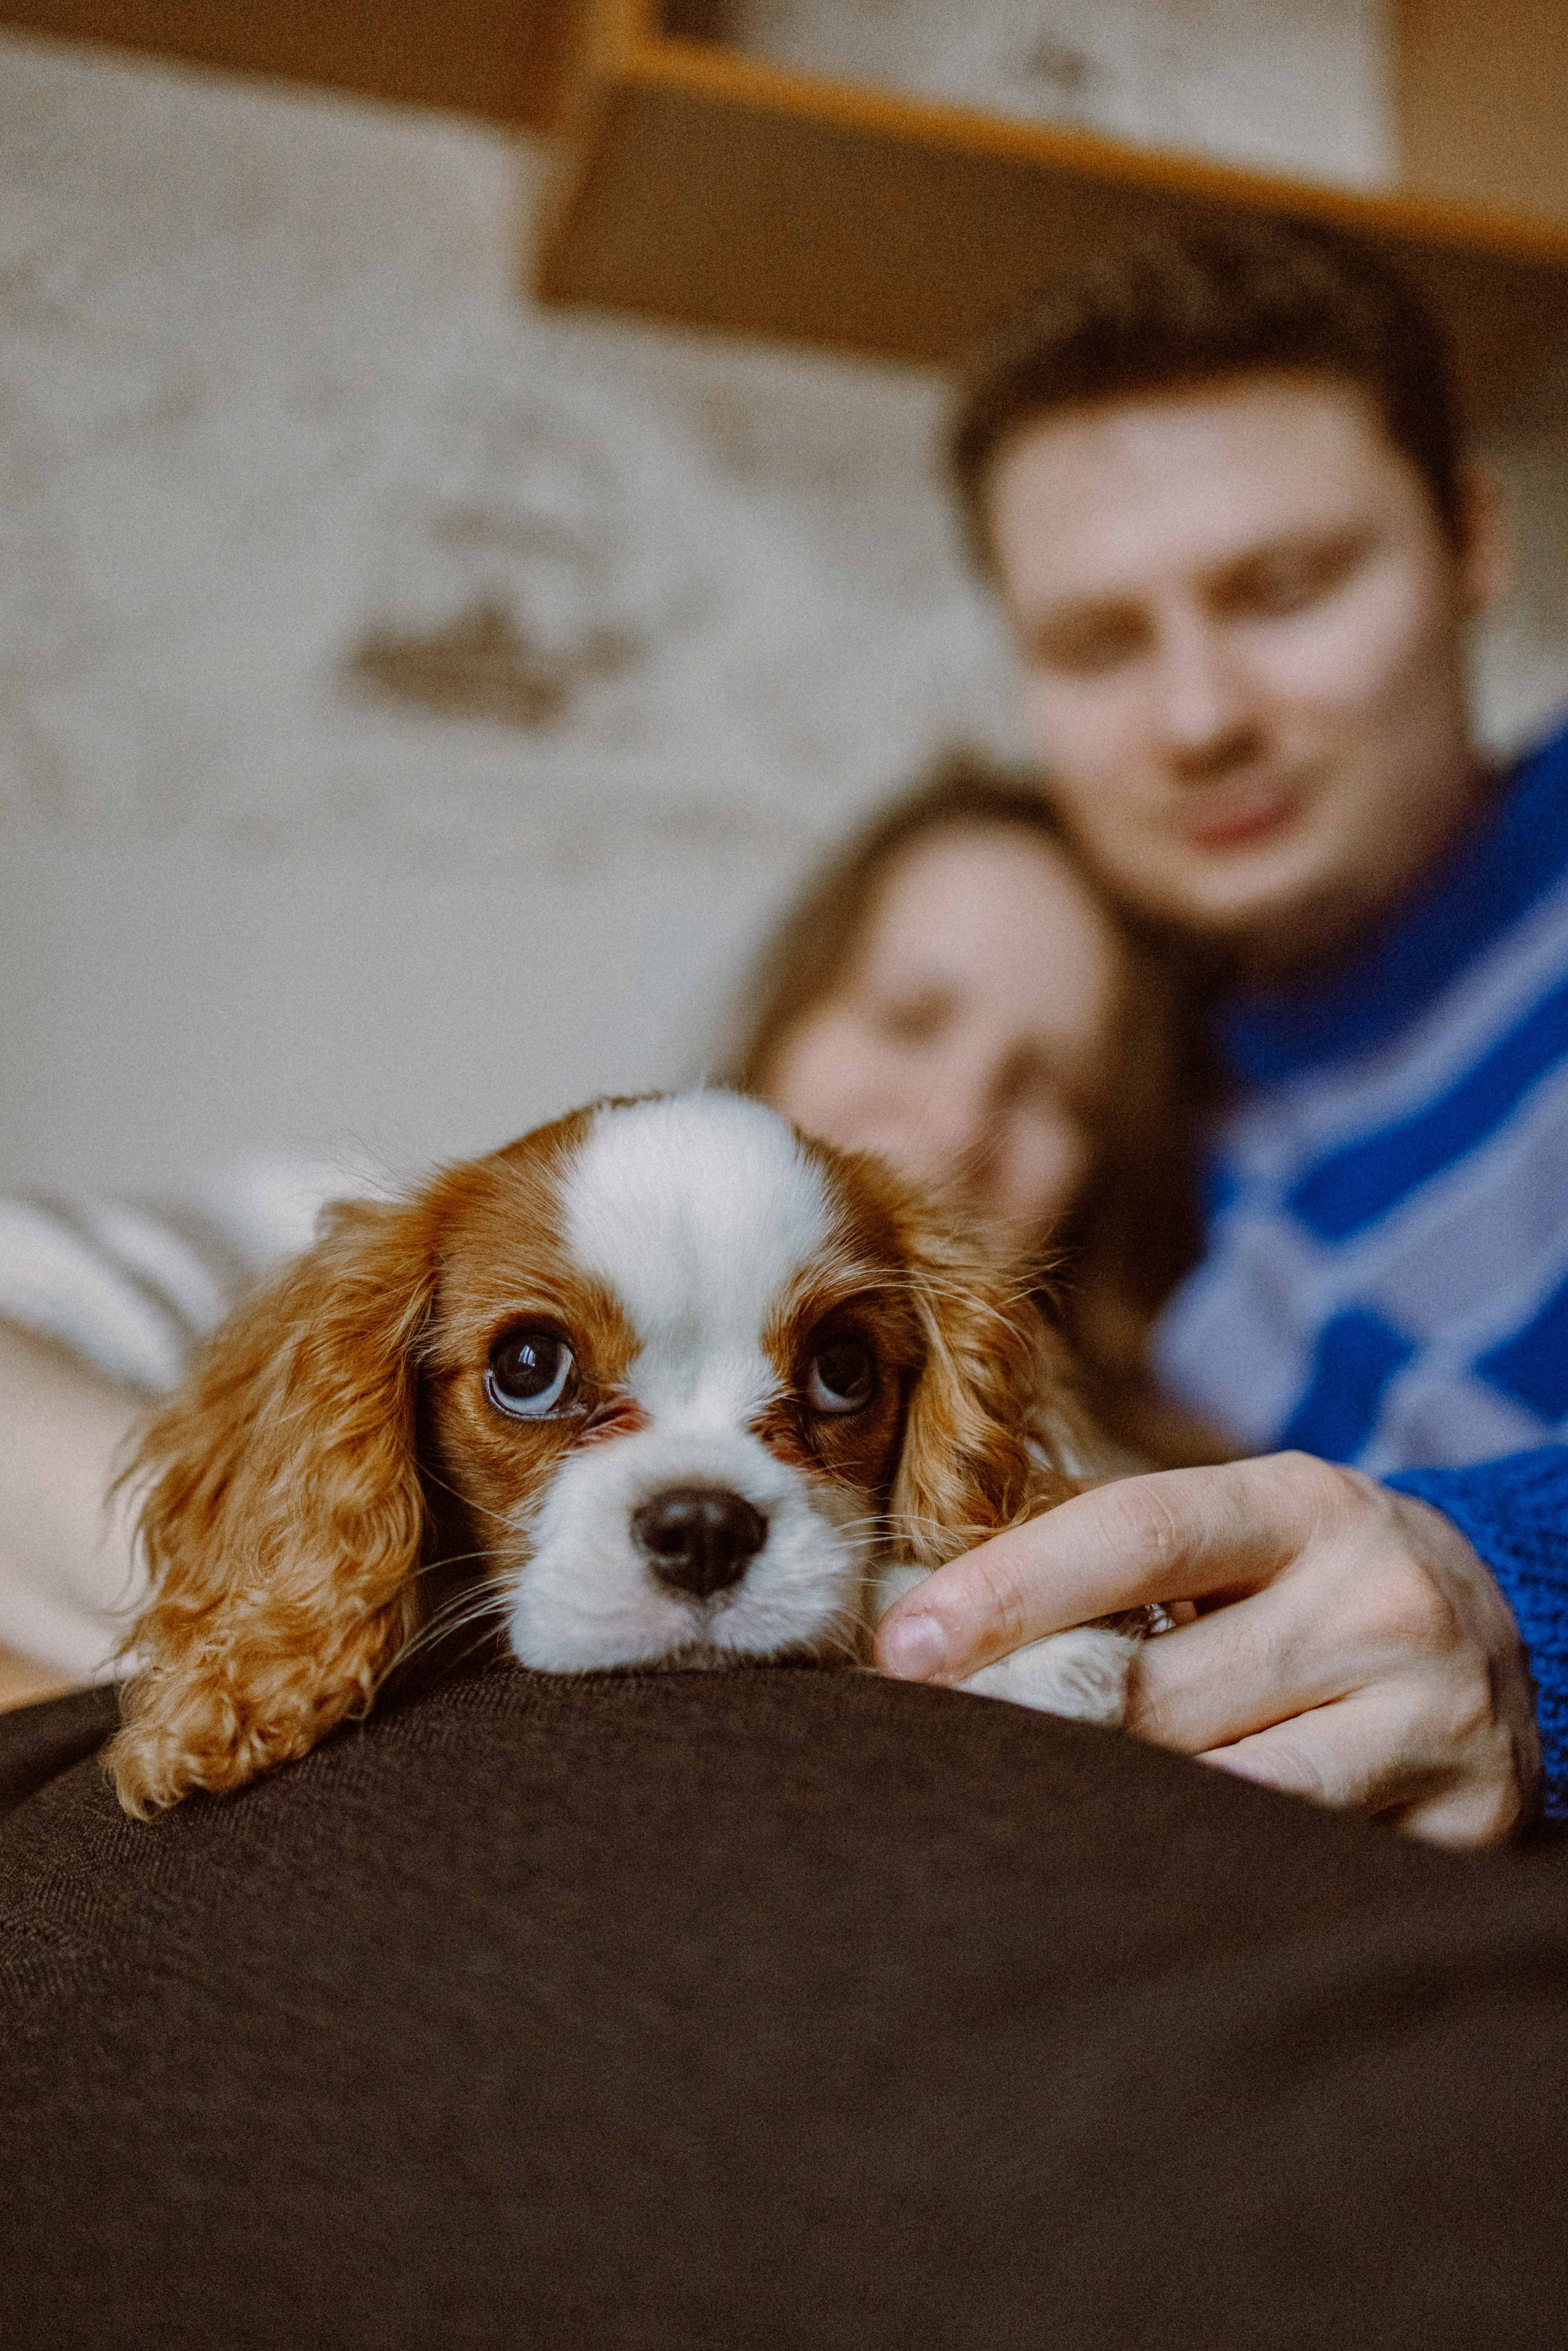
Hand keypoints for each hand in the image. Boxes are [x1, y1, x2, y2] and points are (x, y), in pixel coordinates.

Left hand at [875, 1451, 1540, 1847]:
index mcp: (1306, 1505)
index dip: (1005, 1593)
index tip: (900, 1649)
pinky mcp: (1466, 1827)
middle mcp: (1382, 1602)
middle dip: (1038, 1727)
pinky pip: (1293, 1870)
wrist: (1493, 1637)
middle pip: (1160, 1689)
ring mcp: (1435, 1719)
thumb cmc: (1303, 1582)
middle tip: (941, 1757)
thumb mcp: (1233, 1532)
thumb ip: (1103, 1563)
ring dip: (1111, 1813)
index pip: (1134, 1534)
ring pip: (1223, 1796)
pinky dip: (1208, 1872)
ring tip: (1032, 1819)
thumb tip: (922, 1632)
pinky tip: (1151, 1867)